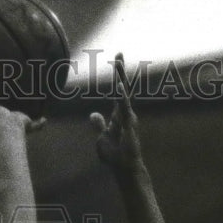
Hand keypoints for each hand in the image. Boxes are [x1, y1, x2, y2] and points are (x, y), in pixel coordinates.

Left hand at [90, 53, 143, 171]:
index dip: (117, 77)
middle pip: (122, 88)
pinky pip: (124, 109)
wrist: (123, 168)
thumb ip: (99, 125)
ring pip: (124, 95)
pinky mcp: (128, 126)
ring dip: (121, 79)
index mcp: (119, 114)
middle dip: (121, 71)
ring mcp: (128, 119)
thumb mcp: (102, 138)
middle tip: (119, 53)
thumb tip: (93, 114)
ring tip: (119, 63)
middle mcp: (125, 113)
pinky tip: (119, 87)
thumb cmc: (115, 155)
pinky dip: (122, 98)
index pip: (118, 92)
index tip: (117, 60)